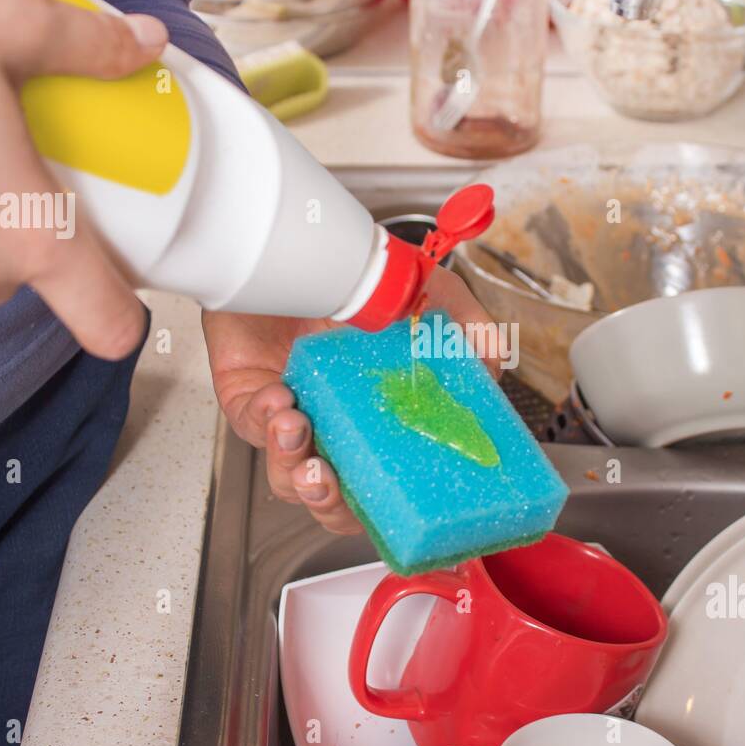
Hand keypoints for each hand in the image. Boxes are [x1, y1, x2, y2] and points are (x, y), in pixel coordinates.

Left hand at [204, 266, 497, 534]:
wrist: (292, 237)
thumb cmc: (356, 270)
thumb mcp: (426, 292)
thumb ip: (466, 326)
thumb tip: (495, 363)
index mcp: (377, 419)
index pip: (384, 484)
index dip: (388, 508)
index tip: (394, 501)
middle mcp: (335, 425)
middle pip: (332, 500)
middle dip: (329, 502)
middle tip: (328, 479)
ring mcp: (291, 415)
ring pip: (286, 474)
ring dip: (292, 464)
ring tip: (298, 427)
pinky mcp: (249, 397)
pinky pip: (251, 426)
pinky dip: (265, 419)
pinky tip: (279, 397)